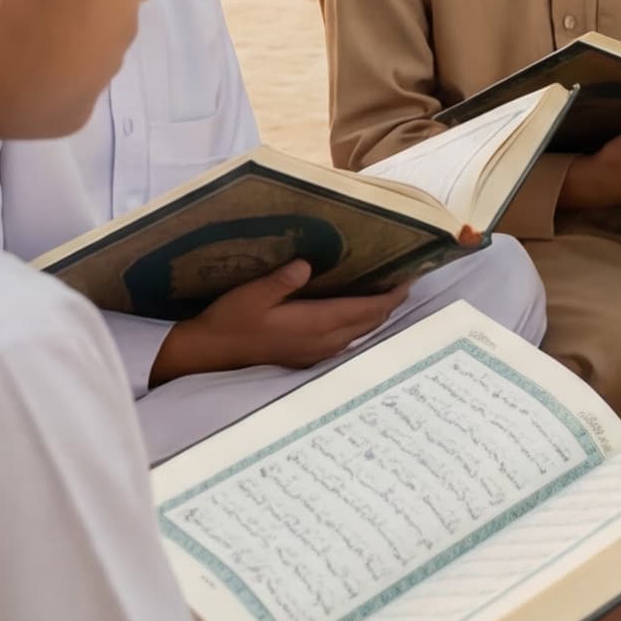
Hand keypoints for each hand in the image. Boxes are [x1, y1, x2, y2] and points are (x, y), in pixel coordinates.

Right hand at [148, 261, 402, 383]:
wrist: (210, 352)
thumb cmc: (230, 320)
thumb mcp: (251, 294)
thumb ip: (280, 280)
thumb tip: (306, 264)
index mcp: (314, 324)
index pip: (365, 309)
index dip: (390, 296)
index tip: (409, 278)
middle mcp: (322, 341)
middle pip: (369, 322)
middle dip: (389, 303)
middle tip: (404, 280)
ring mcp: (316, 352)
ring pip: (359, 333)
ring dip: (375, 315)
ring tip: (386, 293)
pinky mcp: (307, 356)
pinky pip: (345, 340)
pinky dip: (359, 324)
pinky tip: (355, 314)